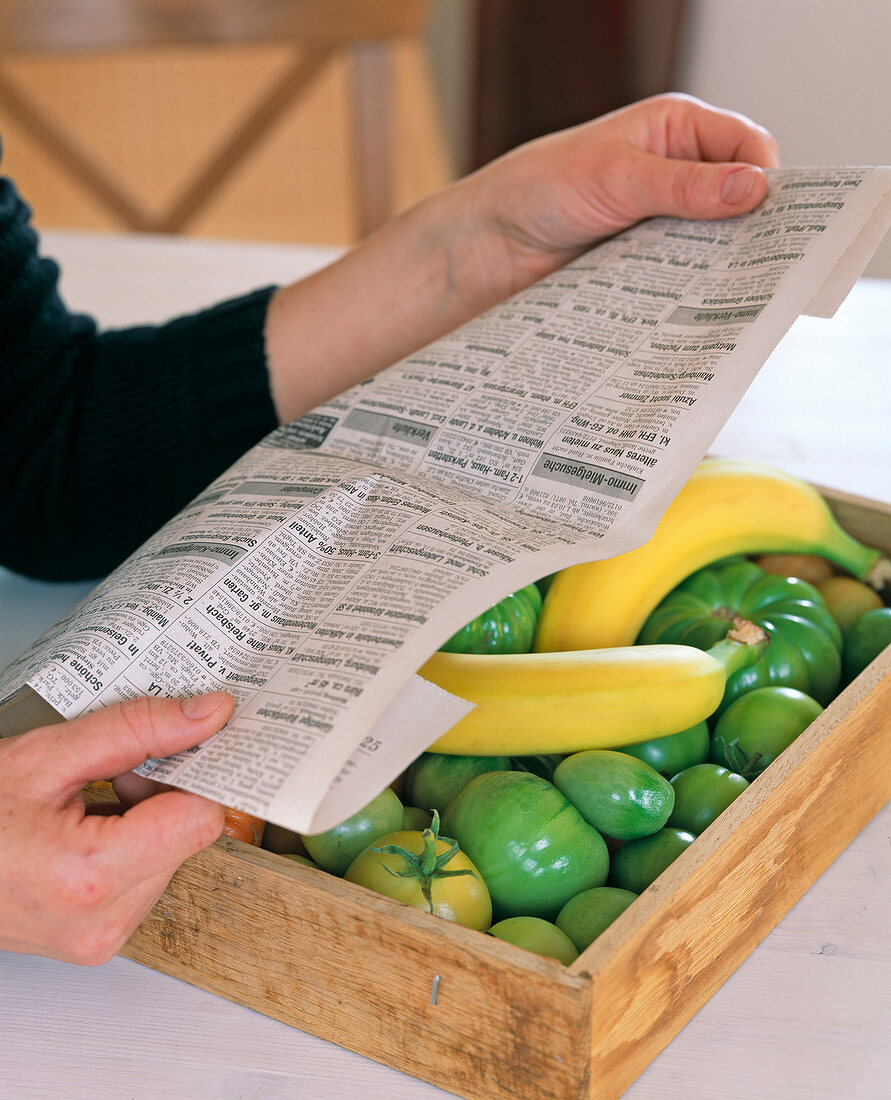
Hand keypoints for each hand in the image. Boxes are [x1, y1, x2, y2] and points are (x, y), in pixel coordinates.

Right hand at [0, 691, 232, 963]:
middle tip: (110, 775)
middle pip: (189, 837)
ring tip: (87, 807)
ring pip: (172, 858)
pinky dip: (132, 847)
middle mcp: (103, 922)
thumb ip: (136, 728)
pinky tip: (88, 830)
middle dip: (162, 795)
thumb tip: (208, 713)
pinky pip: (147, 880)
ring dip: (146, 822)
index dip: (195, 774)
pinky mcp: (98, 942)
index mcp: (90, 875)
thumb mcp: (47, 754)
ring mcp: (100, 939)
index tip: (185, 745)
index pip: (201, 819)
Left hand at [450, 92, 781, 295]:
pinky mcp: (644, 259)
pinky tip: (698, 307)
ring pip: (713, 241)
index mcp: (676, 129)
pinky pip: (682, 273)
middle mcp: (675, 171)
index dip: (768, 181)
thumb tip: (754, 189)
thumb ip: (684, 187)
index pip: (748, 146)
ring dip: (720, 264)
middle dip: (750, 229)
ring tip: (735, 293)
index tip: (780, 221)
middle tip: (766, 267)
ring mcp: (661, 218)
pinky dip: (691, 287)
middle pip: (737, 198)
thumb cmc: (541, 189)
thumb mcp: (617, 179)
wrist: (490, 245)